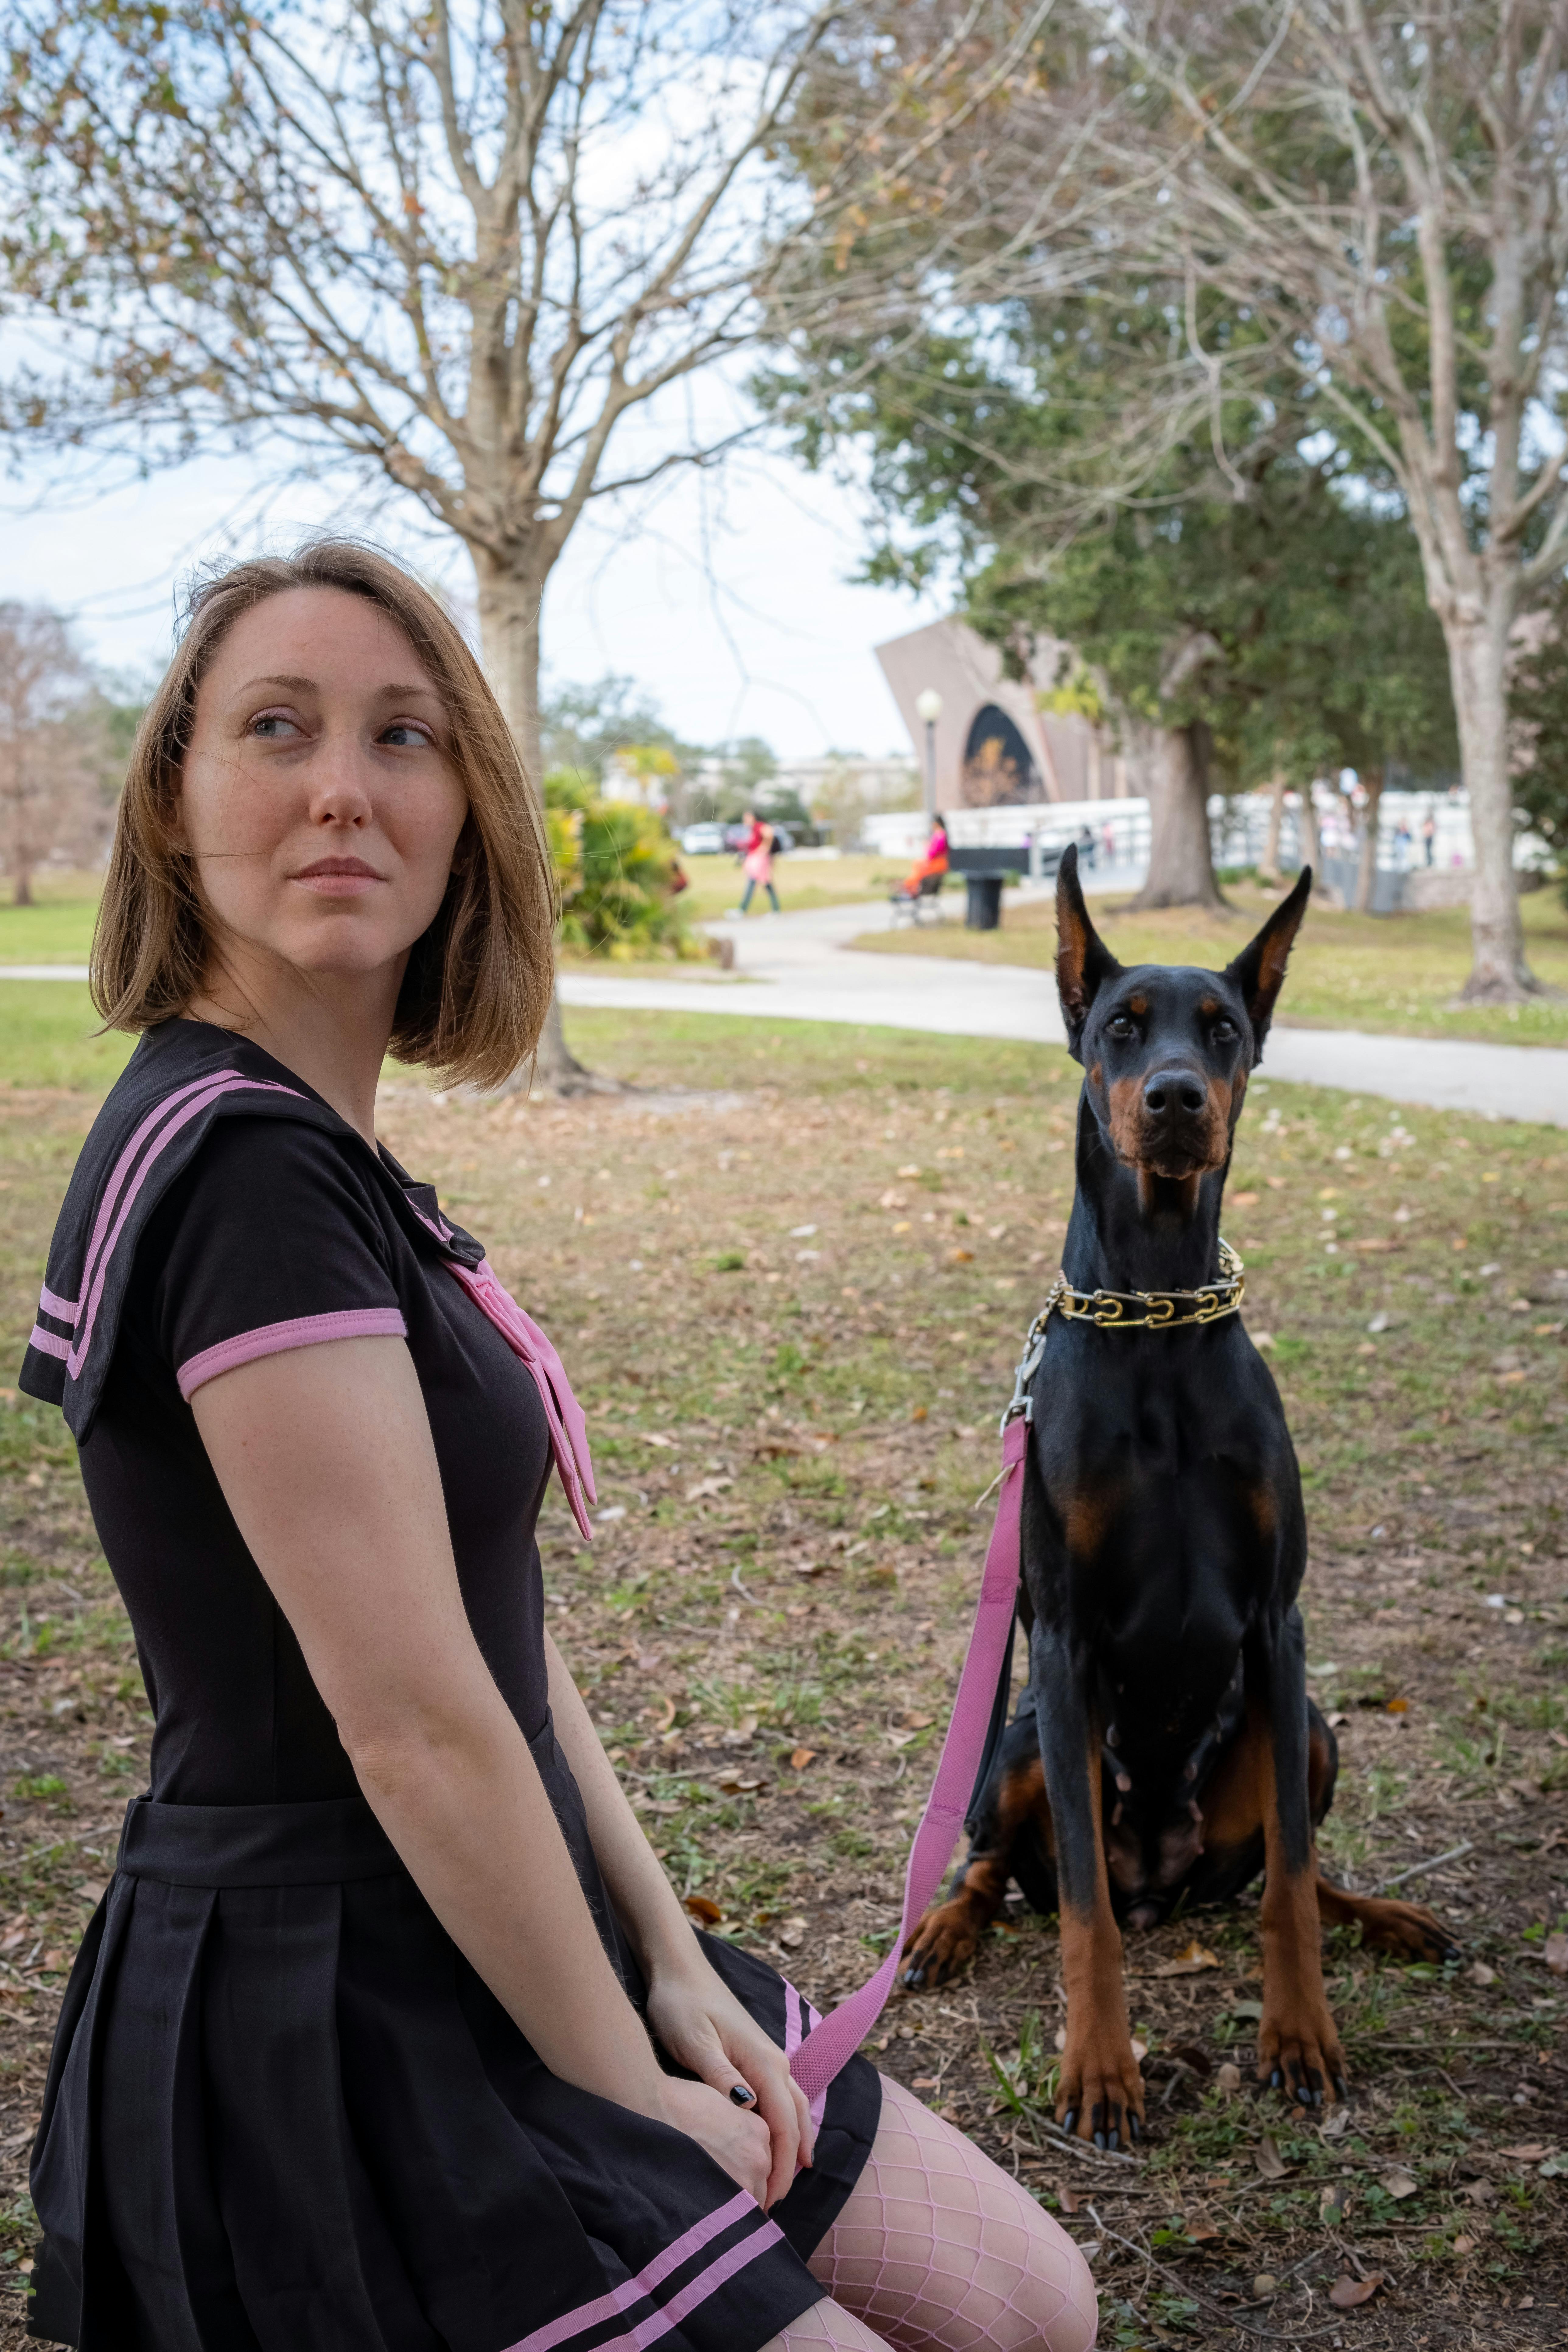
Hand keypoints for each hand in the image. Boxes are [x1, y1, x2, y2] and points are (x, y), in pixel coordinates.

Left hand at [646, 1954, 814, 2209]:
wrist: (679, 1969)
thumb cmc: (681, 2005)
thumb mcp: (695, 2041)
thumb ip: (720, 2076)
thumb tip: (748, 2108)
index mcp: (763, 2062)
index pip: (784, 2125)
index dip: (781, 2166)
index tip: (769, 2201)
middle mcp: (775, 2062)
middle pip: (796, 2122)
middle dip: (790, 2165)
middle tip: (774, 2205)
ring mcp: (768, 2058)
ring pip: (793, 2111)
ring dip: (791, 2148)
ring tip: (780, 2185)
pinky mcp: (756, 2058)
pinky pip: (781, 2100)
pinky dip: (784, 2127)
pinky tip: (775, 2144)